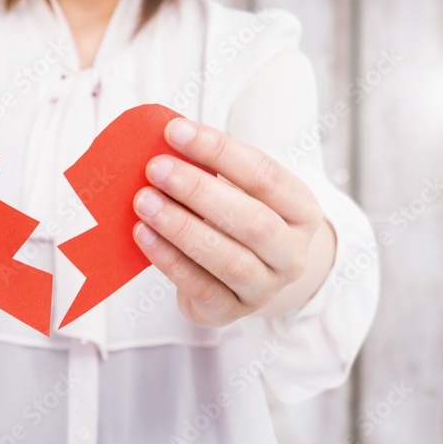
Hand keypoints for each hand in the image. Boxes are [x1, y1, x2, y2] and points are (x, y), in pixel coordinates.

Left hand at [132, 118, 327, 327]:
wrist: (241, 280)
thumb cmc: (233, 221)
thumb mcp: (236, 192)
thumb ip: (210, 170)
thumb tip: (167, 139)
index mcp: (301, 210)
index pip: (265, 175)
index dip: (219, 151)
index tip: (175, 131)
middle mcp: (292, 253)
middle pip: (251, 220)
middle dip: (198, 191)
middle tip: (155, 168)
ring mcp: (265, 288)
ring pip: (228, 258)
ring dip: (181, 227)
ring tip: (143, 201)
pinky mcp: (230, 311)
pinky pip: (200, 286)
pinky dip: (169, 259)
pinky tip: (143, 235)